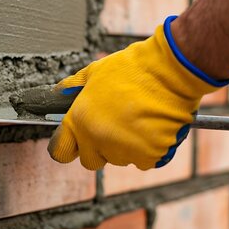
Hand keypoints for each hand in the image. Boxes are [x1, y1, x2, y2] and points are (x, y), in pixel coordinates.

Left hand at [48, 16, 228, 169]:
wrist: (169, 71)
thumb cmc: (132, 68)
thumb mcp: (95, 72)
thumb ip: (73, 87)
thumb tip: (58, 92)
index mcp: (80, 121)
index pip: (61, 151)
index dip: (67, 145)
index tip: (74, 140)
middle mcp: (99, 140)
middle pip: (91, 160)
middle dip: (99, 148)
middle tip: (114, 125)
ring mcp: (124, 151)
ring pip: (119, 159)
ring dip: (125, 146)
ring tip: (138, 118)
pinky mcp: (150, 157)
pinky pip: (145, 160)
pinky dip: (149, 149)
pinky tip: (153, 126)